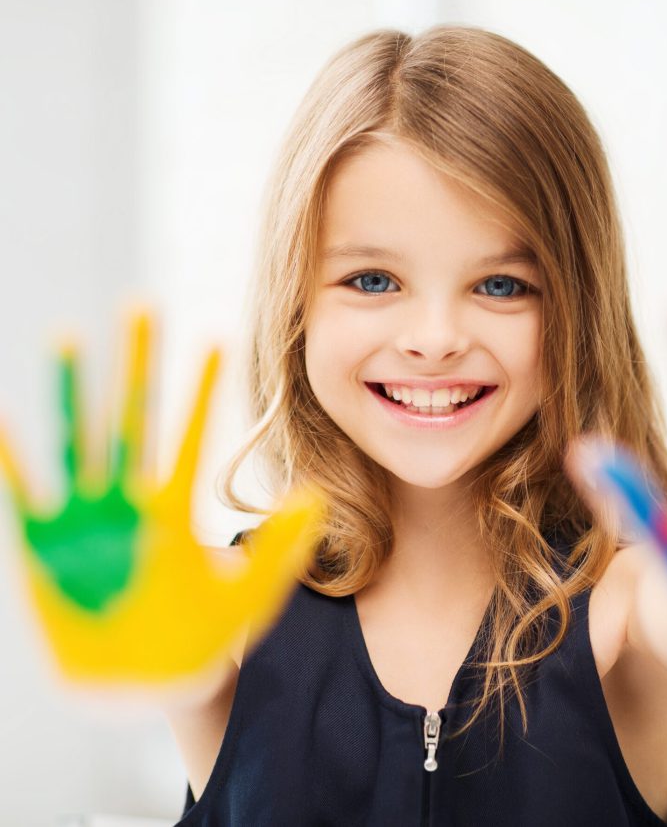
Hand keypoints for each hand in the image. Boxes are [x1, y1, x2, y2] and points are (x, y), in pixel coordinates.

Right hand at [0, 310, 326, 685]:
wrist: (152, 682)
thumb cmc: (205, 637)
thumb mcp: (254, 595)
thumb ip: (282, 549)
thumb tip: (316, 498)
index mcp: (175, 507)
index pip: (189, 433)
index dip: (199, 388)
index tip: (214, 338)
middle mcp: (129, 501)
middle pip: (134, 419)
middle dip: (137, 365)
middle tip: (142, 305)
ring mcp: (86, 520)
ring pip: (80, 442)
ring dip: (75, 392)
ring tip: (73, 338)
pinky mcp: (46, 549)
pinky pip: (26, 497)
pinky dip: (15, 461)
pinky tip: (4, 420)